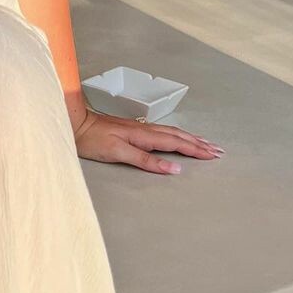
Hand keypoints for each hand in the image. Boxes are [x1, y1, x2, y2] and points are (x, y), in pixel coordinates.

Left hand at [71, 107, 224, 174]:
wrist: (75, 124)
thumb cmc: (92, 140)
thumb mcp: (118, 153)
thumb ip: (146, 160)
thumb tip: (174, 168)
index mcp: (144, 135)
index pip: (176, 143)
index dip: (196, 150)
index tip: (213, 155)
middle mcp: (145, 129)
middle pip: (178, 136)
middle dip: (199, 143)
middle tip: (217, 150)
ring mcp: (139, 128)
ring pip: (172, 132)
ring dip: (190, 138)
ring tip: (204, 143)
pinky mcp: (133, 130)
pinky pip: (162, 133)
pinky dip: (176, 136)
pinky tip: (176, 137)